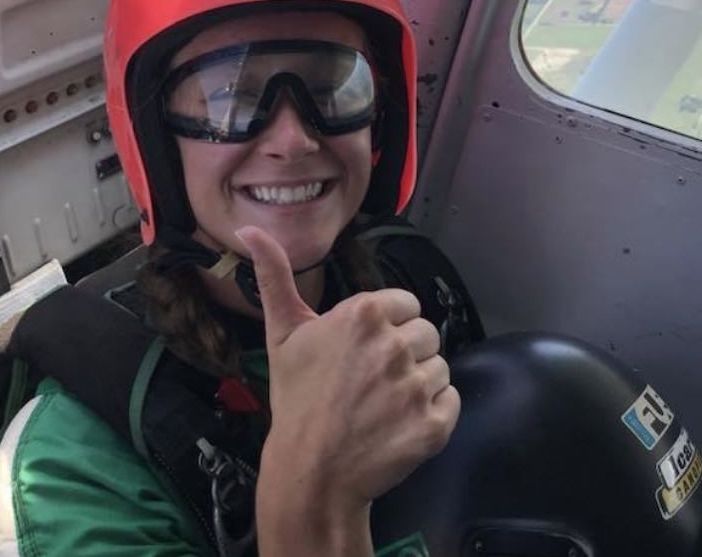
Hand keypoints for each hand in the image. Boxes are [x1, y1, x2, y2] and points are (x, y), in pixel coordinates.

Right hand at [236, 225, 459, 511]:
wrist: (309, 473)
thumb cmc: (296, 400)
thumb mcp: (282, 334)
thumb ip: (275, 276)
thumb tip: (250, 229)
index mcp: (363, 314)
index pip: (405, 304)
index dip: (387, 327)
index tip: (363, 353)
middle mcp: (394, 345)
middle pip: (426, 333)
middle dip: (404, 354)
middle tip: (371, 381)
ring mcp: (416, 387)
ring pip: (439, 367)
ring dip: (418, 384)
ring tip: (383, 405)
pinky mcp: (434, 424)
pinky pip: (451, 401)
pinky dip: (432, 414)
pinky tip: (399, 424)